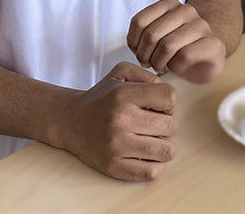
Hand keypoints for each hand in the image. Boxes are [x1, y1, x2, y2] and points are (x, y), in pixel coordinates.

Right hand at [62, 62, 176, 180]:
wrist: (72, 121)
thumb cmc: (102, 98)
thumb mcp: (121, 72)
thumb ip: (148, 76)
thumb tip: (169, 97)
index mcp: (123, 95)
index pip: (169, 97)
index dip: (167, 102)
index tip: (156, 106)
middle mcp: (120, 120)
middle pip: (172, 126)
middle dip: (166, 124)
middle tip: (152, 124)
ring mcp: (117, 145)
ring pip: (166, 151)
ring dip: (163, 146)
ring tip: (150, 139)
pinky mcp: (114, 166)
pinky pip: (152, 172)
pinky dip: (154, 165)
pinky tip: (143, 155)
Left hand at [127, 0, 225, 82]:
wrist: (209, 55)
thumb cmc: (178, 47)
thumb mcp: (156, 35)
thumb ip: (143, 33)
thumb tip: (134, 46)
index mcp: (169, 3)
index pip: (139, 21)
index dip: (133, 41)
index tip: (137, 52)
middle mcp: (186, 10)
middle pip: (151, 34)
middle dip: (144, 55)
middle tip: (147, 63)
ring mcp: (201, 25)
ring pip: (167, 45)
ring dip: (158, 62)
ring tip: (159, 66)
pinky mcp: (213, 43)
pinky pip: (185, 56)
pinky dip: (176, 66)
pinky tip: (176, 68)